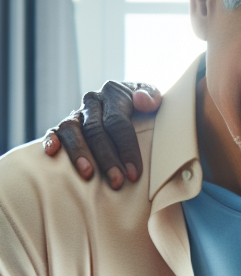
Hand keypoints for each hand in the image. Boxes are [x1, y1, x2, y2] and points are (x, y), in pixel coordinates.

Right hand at [42, 80, 161, 188]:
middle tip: (116, 182)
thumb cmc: (146, 108)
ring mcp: (78, 114)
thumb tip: (141, 100)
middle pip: (96, 130)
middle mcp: (93, 102)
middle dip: (107, 158)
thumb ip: (152, 96)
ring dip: (79, 153)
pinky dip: (51, 139)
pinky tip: (53, 153)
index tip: (134, 173)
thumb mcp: (154, 99)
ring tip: (88, 174)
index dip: (126, 148)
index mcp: (114, 94)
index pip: (118, 122)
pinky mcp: (65, 125)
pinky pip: (55, 130)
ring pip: (72, 130)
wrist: (133, 104)